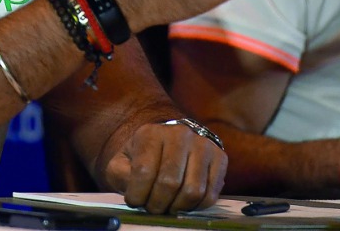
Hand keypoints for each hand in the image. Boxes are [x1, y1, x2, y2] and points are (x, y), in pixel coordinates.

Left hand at [102, 120, 227, 213]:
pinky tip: (184, 202)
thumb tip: (132, 187)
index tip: (134, 201)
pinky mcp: (220, 157)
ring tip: (168, 205)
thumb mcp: (122, 162)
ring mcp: (203, 145)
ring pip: (192, 191)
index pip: (144, 171)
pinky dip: (196, 207)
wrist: (170, 143)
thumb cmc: (144, 157)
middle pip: (169, 183)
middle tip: (152, 207)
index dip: (137, 194)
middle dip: (157, 204)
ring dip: (177, 207)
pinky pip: (210, 194)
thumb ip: (120, 174)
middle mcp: (180, 134)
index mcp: (152, 133)